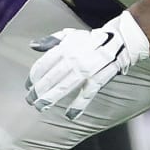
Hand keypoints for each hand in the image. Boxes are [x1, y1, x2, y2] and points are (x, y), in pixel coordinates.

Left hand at [26, 10, 149, 119]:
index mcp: (66, 47)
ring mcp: (87, 69)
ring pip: (65, 87)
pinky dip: (79, 105)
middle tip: (31, 100)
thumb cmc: (91, 40)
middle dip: (38, 91)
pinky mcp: (99, 78)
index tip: (29, 85)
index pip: (43, 65)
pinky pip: (87, 94)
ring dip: (51, 98)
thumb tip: (33, 46)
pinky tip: (70, 115)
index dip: (33, 77)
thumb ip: (51, 41)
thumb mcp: (71, 35)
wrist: (120, 40)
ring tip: (41, 106)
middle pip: (51, 78)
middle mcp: (75, 58)